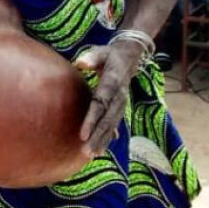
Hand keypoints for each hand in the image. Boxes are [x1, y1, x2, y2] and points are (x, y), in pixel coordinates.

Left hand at [74, 41, 143, 156]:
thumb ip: (91, 58)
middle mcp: (120, 96)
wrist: (128, 58)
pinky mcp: (120, 108)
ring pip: (112, 125)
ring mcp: (121, 104)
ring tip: (91, 155)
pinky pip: (114, 125)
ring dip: (102, 141)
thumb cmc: (108, 55)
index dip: (92, 119)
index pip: (101, 103)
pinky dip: (108, 138)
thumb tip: (80, 63)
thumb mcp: (100, 52)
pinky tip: (100, 150)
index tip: (82, 134)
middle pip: (107, 119)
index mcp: (113, 82)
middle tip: (85, 152)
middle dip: (97, 136)